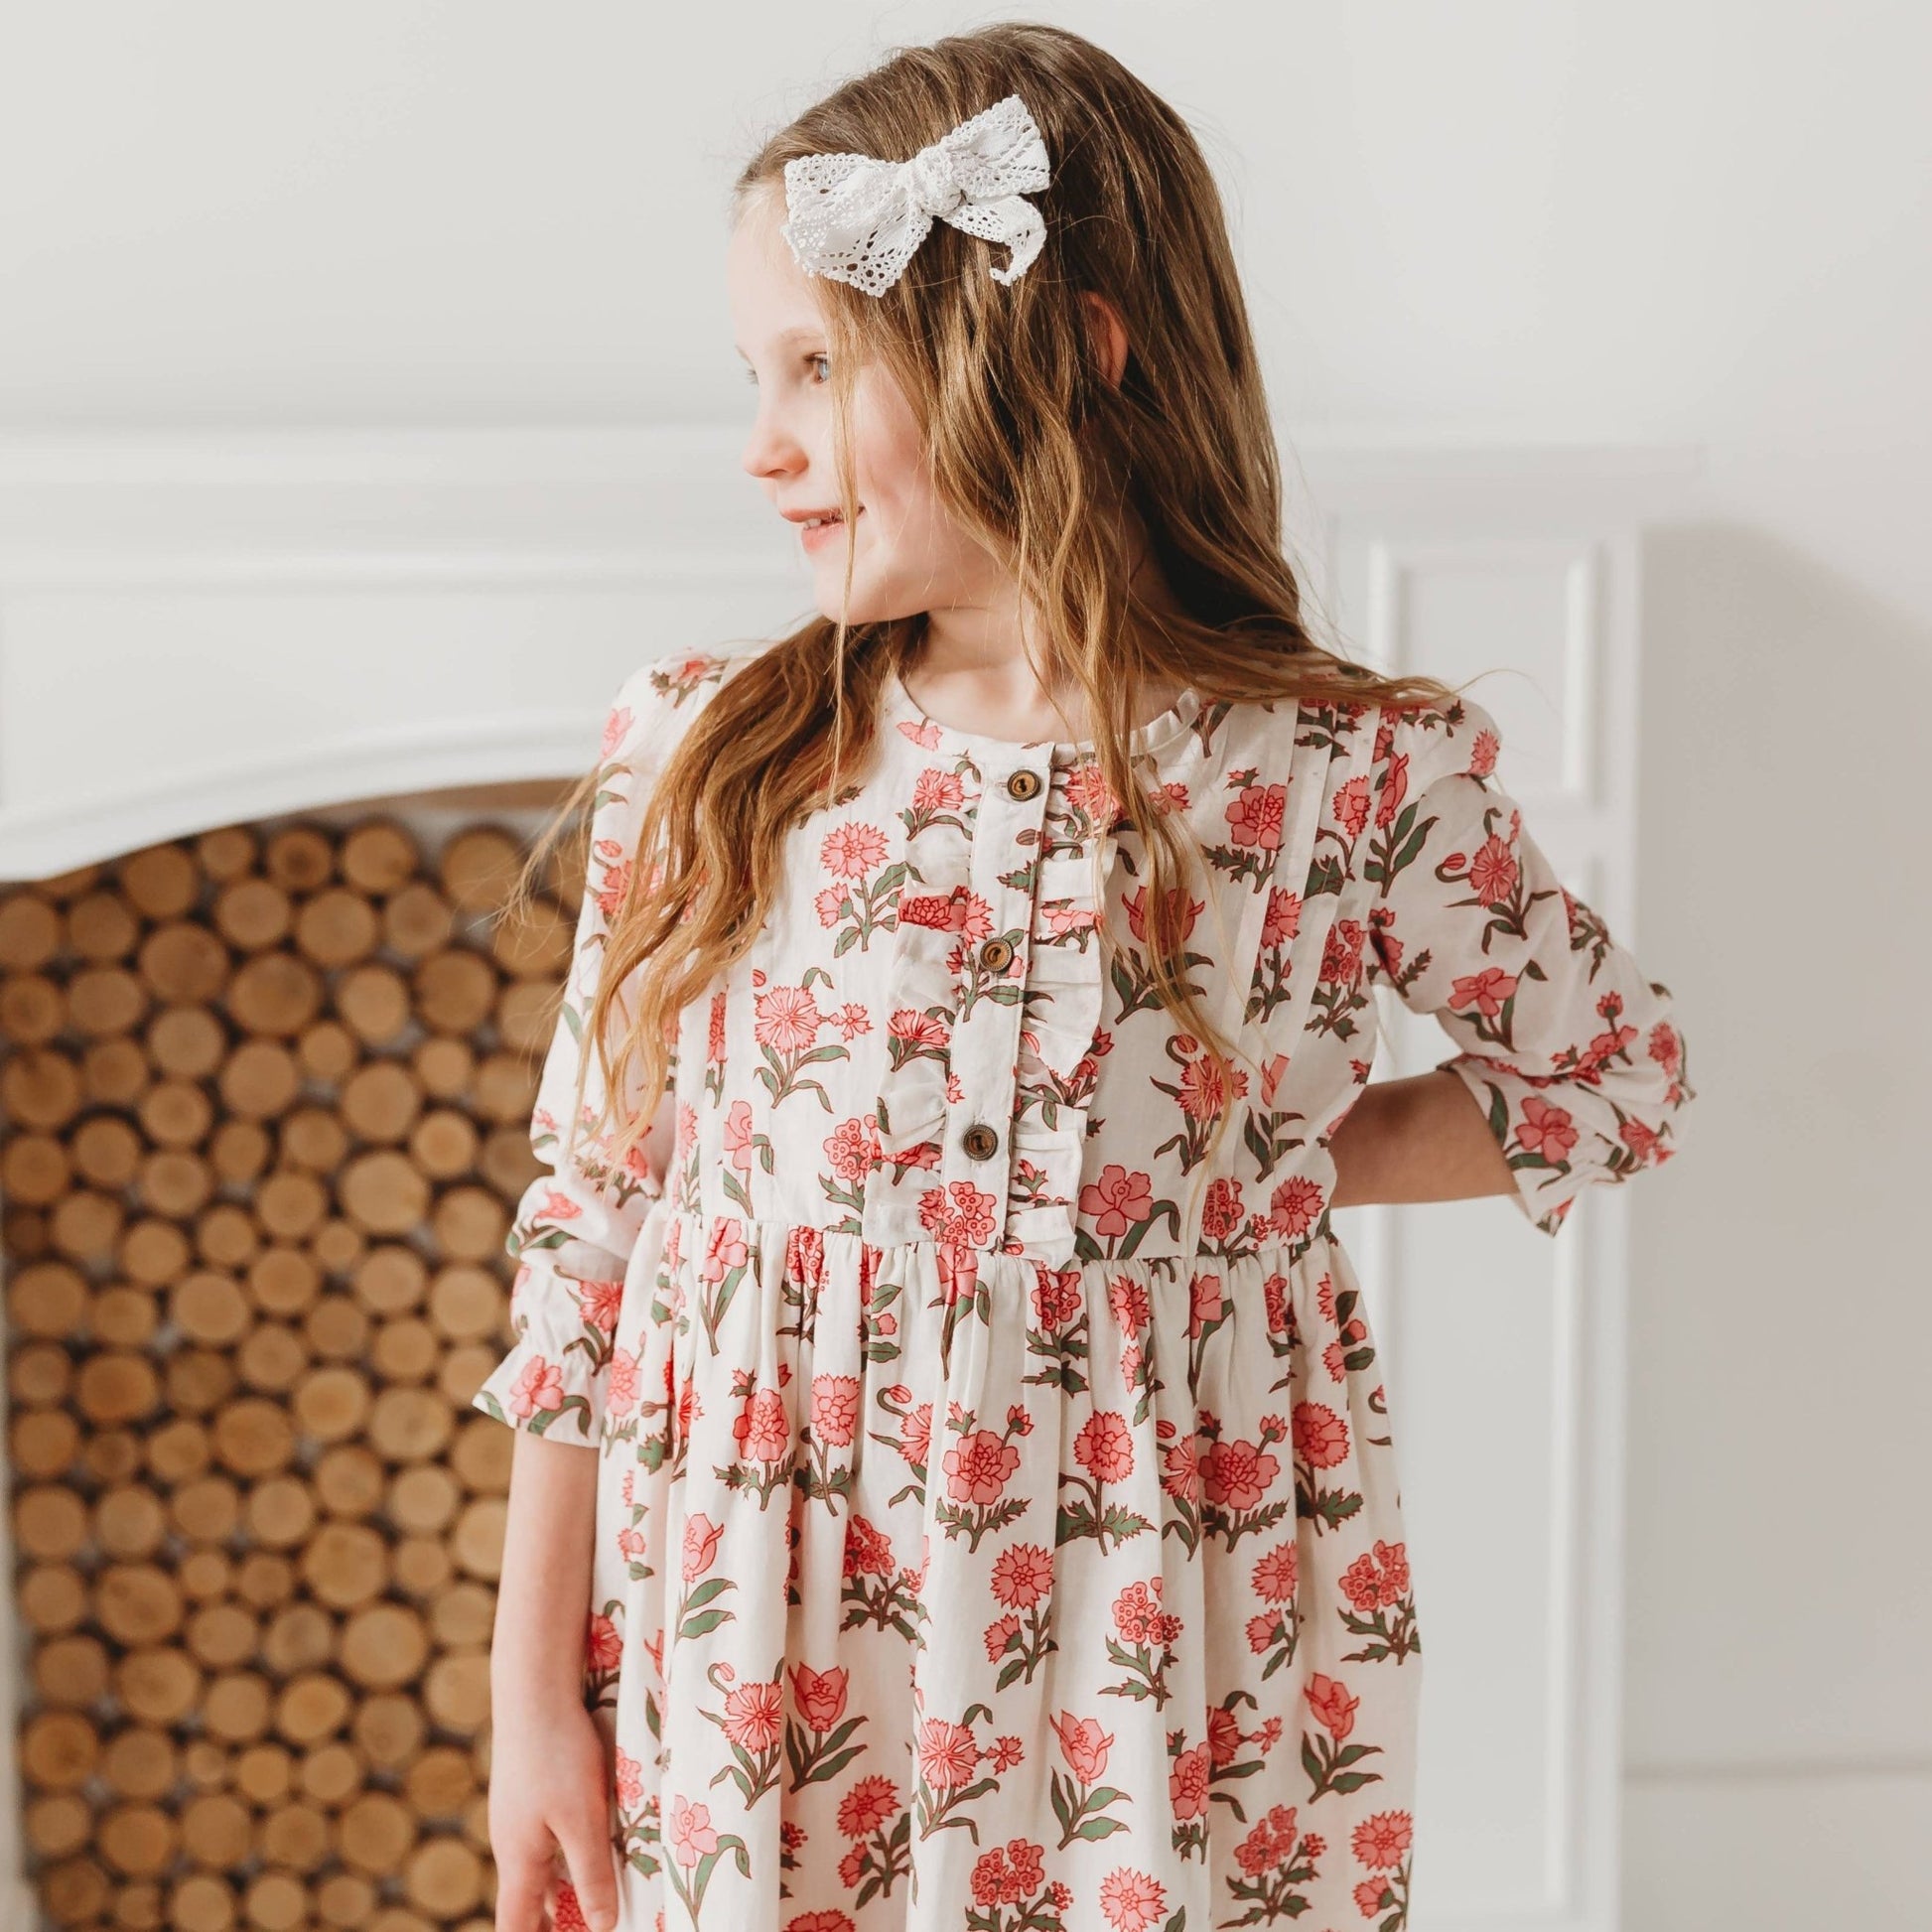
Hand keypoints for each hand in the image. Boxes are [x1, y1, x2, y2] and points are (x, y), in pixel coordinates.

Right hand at [488, 1696, 621, 1931]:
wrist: (533, 1692)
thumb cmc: (558, 1756)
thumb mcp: (583, 1820)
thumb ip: (592, 1875)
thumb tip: (601, 1927)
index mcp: (520, 1861)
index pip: (515, 1926)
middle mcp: (511, 1843)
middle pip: (525, 1901)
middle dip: (548, 1924)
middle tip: (580, 1927)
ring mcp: (517, 1815)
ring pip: (537, 1868)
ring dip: (558, 1891)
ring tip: (587, 1905)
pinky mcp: (529, 1790)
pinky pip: (543, 1839)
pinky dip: (562, 1858)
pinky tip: (586, 1848)